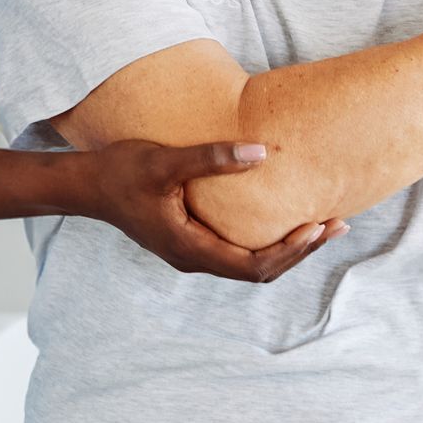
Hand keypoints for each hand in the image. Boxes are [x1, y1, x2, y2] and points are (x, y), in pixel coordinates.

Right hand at [81, 139, 347, 281]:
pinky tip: (280, 217)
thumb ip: (213, 158)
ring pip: (250, 262)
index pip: (255, 266)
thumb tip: (262, 152)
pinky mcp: (190, 239)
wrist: (86, 185)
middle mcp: (194, 258)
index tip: (319, 227)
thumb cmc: (121, 172)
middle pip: (259, 269)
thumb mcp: (166, 161)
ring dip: (286, 247)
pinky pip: (237, 249)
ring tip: (320, 224)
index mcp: (191, 249)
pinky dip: (266, 239)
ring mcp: (191, 251)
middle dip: (300, 250)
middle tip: (337, 225)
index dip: (291, 251)